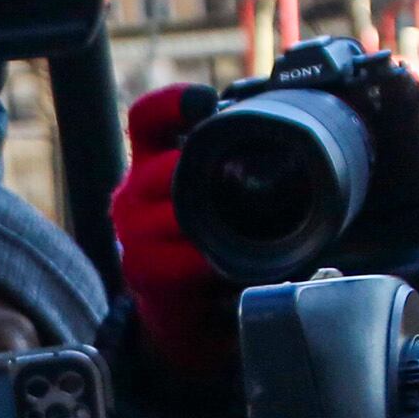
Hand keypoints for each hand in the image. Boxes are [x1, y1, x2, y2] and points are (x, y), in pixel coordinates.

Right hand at [112, 84, 231, 380]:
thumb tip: (286, 132)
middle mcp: (133, 194)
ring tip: (242, 230)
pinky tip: (226, 266)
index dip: (171, 103)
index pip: (147, 119)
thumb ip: (228, 167)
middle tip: (244, 179)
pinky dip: (208, 263)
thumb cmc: (204, 249)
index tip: (204, 101)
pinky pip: (179, 261)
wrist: (186, 317)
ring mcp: (132, 235)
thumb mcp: (211, 200)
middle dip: (203, 173)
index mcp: (150, 164)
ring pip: (173, 214)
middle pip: (161, 167)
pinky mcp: (143, 273)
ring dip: (211, 223)